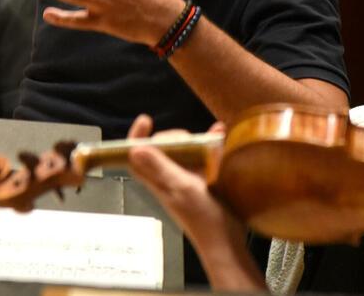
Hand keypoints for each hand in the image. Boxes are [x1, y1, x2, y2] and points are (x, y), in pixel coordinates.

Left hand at [127, 114, 265, 291]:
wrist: (228, 242)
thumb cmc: (204, 220)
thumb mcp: (182, 189)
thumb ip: (161, 168)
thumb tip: (135, 149)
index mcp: (159, 181)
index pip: (137, 157)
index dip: (136, 137)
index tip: (146, 120)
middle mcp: (170, 178)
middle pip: (163, 149)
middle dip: (174, 137)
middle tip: (189, 139)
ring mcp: (188, 180)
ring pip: (185, 151)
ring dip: (196, 140)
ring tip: (212, 137)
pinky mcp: (205, 181)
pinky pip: (205, 157)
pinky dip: (212, 145)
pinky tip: (221, 136)